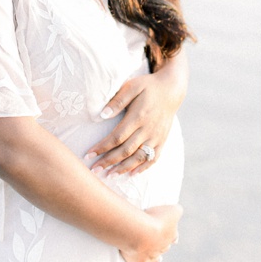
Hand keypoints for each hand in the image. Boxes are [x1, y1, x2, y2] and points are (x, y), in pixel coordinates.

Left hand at [85, 49, 188, 176]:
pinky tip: (132, 174)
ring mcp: (157, 136)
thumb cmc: (148, 86)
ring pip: (139, 157)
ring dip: (124, 168)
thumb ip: (118, 100)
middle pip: (126, 150)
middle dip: (109, 161)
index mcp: (139, 116)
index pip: (117, 137)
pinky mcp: (162, 140)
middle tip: (94, 169)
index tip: (88, 154)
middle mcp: (148, 129)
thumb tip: (102, 115)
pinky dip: (143, 168)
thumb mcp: (132, 86)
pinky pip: (153, 158)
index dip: (102, 147)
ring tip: (110, 175)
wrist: (172, 89)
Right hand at [119, 204, 181, 261]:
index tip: (174, 239)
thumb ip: (177, 211)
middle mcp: (162, 247)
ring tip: (155, 258)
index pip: (174, 237)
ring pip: (156, 259)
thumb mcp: (172, 210)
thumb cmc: (156, 219)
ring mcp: (151, 257)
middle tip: (157, 242)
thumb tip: (178, 212)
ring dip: (155, 258)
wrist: (140, 232)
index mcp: (170, 235)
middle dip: (162, 245)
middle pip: (164, 248)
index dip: (173, 236)